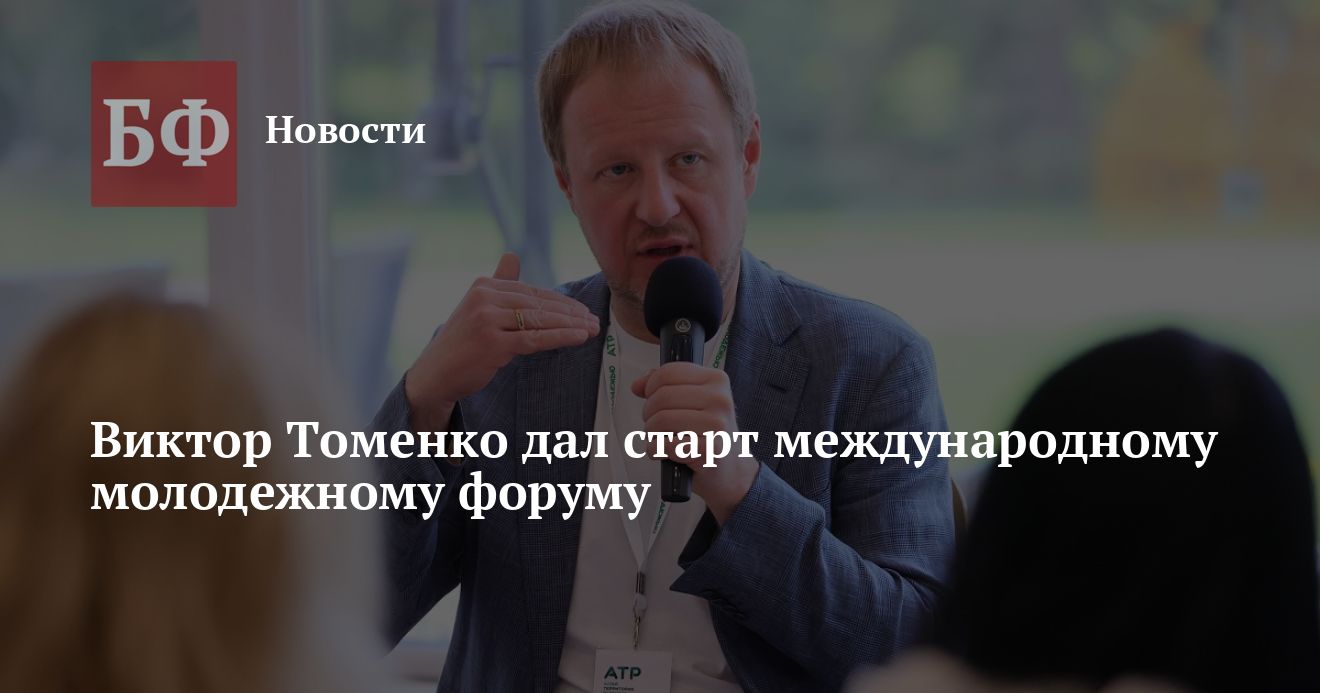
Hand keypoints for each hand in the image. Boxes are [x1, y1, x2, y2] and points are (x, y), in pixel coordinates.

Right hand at [406, 252, 599, 430]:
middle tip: (594, 320)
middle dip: (570, 313)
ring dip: (571, 325)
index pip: (532, 292)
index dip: (560, 302)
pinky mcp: (492, 342)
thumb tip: (512, 255)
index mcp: (484, 285)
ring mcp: (487, 320)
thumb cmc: (462, 343)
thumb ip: (498, 282)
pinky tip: (579, 337)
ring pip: (539, 320)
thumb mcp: (477, 307)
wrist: (436, 373)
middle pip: (538, 304)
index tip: (582, 311)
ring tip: (592, 329)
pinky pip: (534, 338)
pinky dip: (560, 337)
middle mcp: (484, 297)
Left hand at [631, 362, 758, 522]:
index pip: (668, 372)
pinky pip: (663, 445)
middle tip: (657, 426)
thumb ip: (665, 387)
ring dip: (651, 434)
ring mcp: (717, 424)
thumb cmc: (709, 435)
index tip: (653, 400)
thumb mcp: (694, 402)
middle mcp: (720, 399)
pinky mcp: (709, 450)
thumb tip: (638, 385)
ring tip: (663, 439)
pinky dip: (656, 450)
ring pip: (660, 420)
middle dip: (649, 414)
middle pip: (661, 397)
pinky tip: (666, 453)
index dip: (651, 387)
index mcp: (717, 380)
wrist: (732, 470)